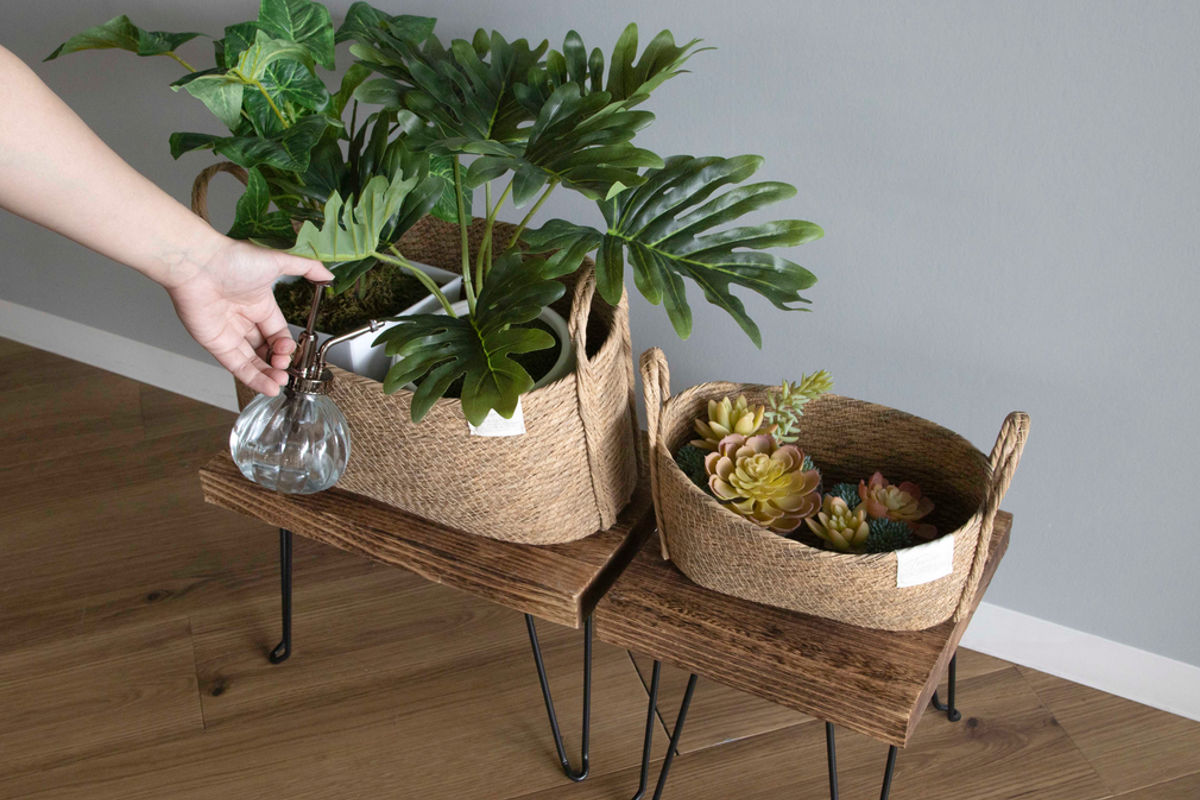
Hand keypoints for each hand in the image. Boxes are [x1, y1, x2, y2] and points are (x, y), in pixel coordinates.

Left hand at [165, 236, 332, 395]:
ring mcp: (229, 333)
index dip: (286, 345)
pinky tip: (268, 386)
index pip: (277, 333)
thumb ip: (306, 268)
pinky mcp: (215, 344)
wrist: (198, 264)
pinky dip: (253, 378)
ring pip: (252, 362)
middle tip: (285, 368)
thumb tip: (328, 274)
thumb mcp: (278, 262)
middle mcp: (244, 320)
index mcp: (259, 304)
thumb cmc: (233, 259)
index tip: (290, 350)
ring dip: (268, 374)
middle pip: (266, 350)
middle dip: (278, 363)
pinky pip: (237, 366)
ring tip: (280, 382)